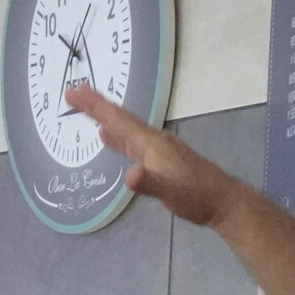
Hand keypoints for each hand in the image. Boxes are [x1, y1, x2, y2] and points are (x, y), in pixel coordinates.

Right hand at [65, 84, 237, 227]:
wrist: (222, 203)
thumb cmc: (196, 197)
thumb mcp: (171, 192)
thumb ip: (149, 183)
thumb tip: (129, 175)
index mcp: (152, 144)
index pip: (120, 121)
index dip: (97, 106)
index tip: (75, 91)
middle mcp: (152, 141)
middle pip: (120, 119)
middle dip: (96, 106)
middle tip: (72, 93)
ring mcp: (156, 149)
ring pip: (124, 128)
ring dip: (104, 118)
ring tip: (85, 109)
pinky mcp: (158, 159)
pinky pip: (129, 141)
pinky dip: (115, 135)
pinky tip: (108, 136)